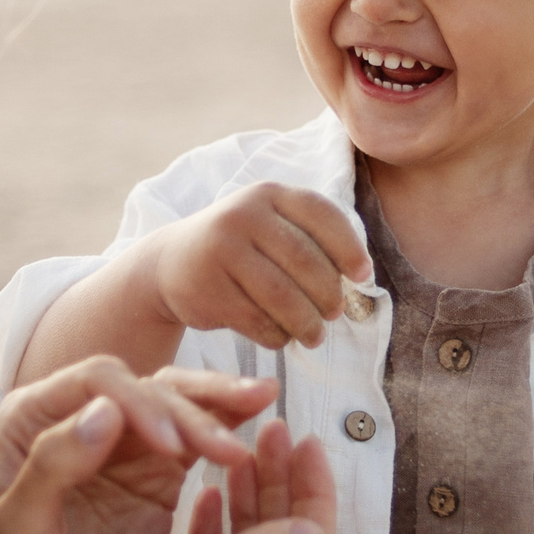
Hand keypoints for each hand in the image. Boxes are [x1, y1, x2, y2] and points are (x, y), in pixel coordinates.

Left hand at [0, 358, 274, 533]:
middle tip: (241, 427)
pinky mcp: (153, 471)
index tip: (174, 447)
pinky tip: (258, 439)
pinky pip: (195, 441)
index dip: (143, 405)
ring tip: (265, 402)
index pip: (100, 382)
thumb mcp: (17, 529)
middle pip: (146, 385)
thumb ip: (52, 465)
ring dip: (221, 405)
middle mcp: (78, 417)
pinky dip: (227, 433)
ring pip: (177, 404)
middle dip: (195, 404)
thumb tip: (106, 407)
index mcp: (32, 416)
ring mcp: (119, 443)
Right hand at [139, 182, 371, 349]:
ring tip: (314, 335)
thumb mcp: (269, 227)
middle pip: (304, 260)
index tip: (363, 275)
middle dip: (328, 293)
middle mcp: (243, 215)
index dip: (348, 246)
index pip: (321, 213)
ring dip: (306, 322)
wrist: (170, 262)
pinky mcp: (207, 288)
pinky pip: (256, 320)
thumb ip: (310, 240)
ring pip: (282, 295)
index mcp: (268, 195)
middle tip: (335, 313)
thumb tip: (360, 277)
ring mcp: (221, 250)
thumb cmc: (239, 249)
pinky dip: (277, 335)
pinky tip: (282, 338)